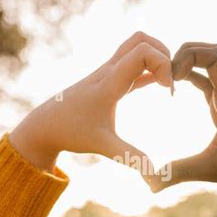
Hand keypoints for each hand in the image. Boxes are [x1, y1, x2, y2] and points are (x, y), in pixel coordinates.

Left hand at [9, 31, 171, 173]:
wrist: (45, 126)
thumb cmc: (71, 133)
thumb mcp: (103, 146)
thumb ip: (131, 158)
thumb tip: (154, 177)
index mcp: (109, 82)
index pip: (142, 52)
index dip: (163, 64)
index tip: (168, 90)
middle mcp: (109, 70)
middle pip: (141, 39)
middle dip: (164, 54)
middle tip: (171, 81)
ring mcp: (108, 73)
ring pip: (136, 46)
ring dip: (157, 58)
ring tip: (167, 84)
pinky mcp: (108, 80)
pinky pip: (133, 63)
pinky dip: (150, 68)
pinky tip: (159, 85)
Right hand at [149, 42, 216, 216]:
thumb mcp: (213, 171)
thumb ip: (179, 173)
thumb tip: (149, 184)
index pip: (216, 56)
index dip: (191, 55)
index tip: (172, 77)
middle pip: (212, 53)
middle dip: (186, 53)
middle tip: (165, 73)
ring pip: (210, 68)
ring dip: (188, 65)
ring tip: (165, 79)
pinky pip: (207, 85)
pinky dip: (191, 81)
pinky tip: (175, 92)